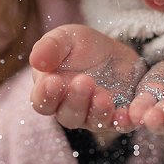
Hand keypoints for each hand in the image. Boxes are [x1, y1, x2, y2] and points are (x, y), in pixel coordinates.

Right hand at [29, 24, 146, 134]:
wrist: (114, 51)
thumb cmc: (80, 46)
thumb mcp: (65, 38)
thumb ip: (50, 47)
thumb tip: (36, 60)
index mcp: (51, 92)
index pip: (42, 102)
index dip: (46, 95)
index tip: (53, 81)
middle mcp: (70, 109)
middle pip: (68, 116)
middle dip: (76, 100)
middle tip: (84, 81)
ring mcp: (94, 116)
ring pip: (93, 122)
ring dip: (98, 111)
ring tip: (103, 96)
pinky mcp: (118, 117)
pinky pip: (120, 125)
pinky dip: (123, 122)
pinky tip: (126, 115)